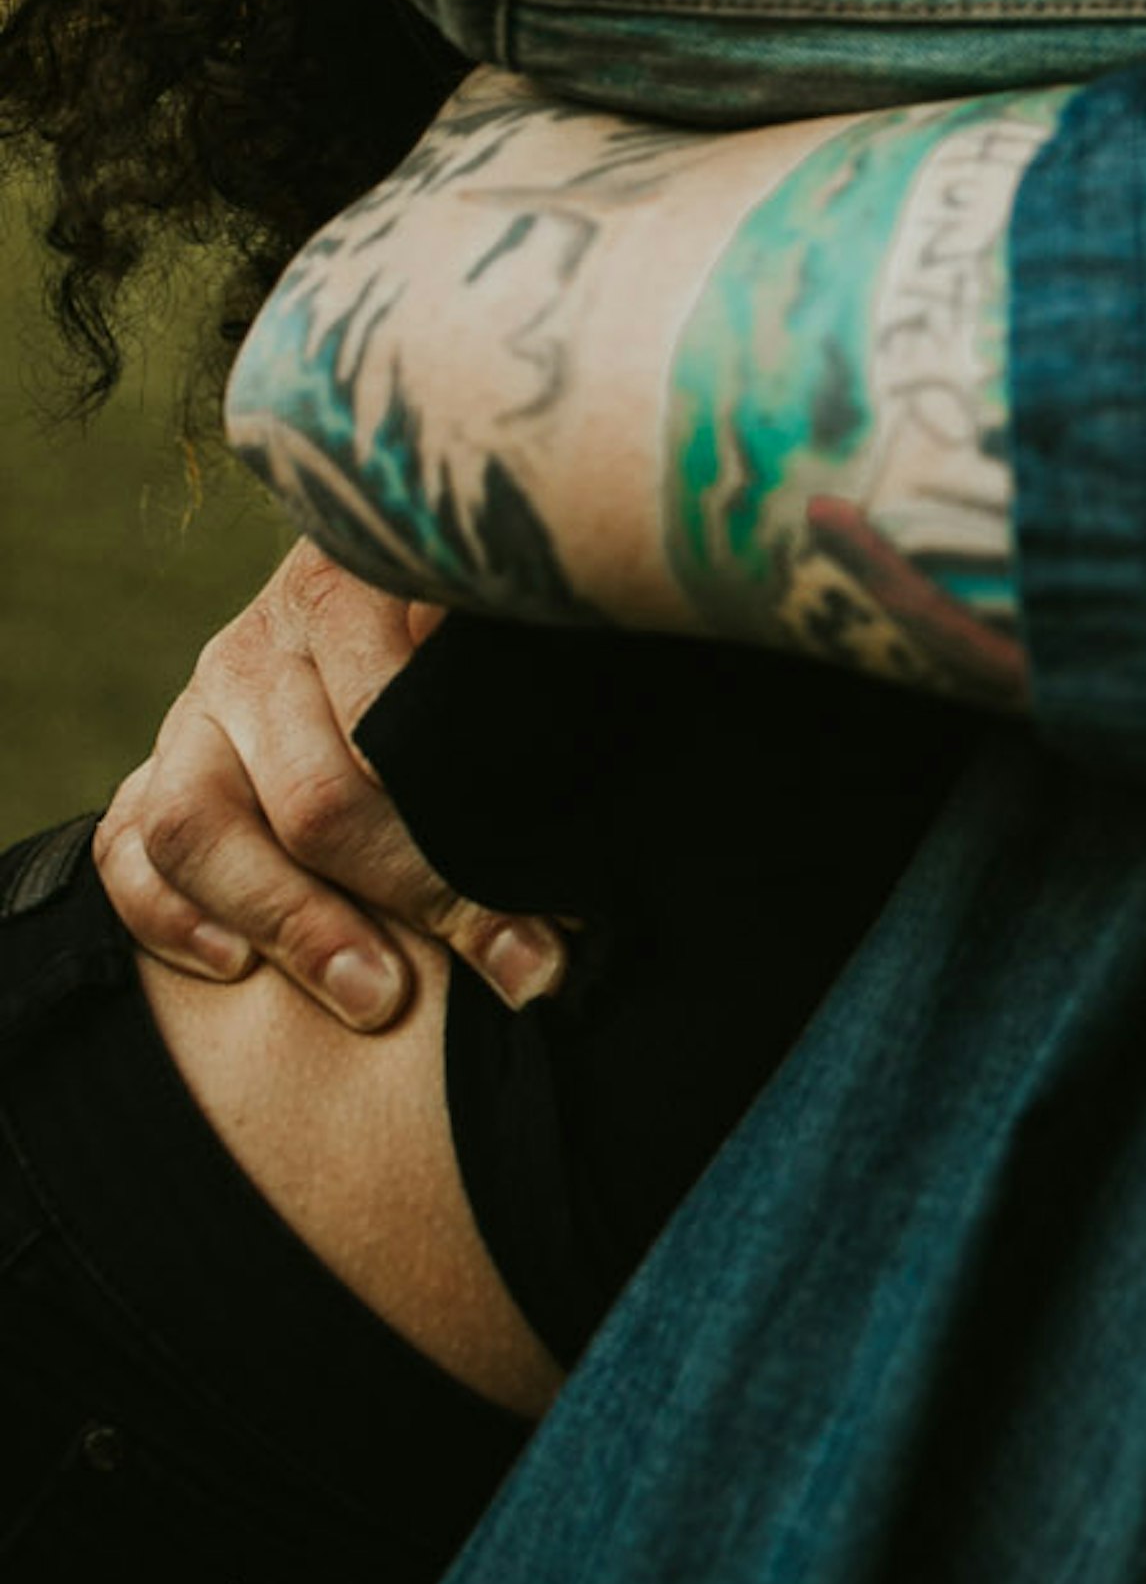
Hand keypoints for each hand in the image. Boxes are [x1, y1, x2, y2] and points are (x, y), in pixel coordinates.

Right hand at [97, 538, 566, 1029]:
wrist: (379, 591)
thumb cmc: (467, 639)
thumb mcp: (498, 637)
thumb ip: (518, 702)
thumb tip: (582, 858)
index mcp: (352, 589)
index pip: (400, 724)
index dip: (476, 826)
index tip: (555, 908)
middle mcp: (261, 645)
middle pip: (316, 795)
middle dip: (416, 894)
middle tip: (506, 971)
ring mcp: (196, 709)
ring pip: (198, 826)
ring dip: (293, 922)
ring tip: (379, 994)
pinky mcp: (156, 767)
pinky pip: (125, 847)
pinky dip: (168, 915)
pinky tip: (235, 968)